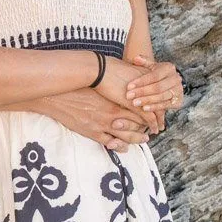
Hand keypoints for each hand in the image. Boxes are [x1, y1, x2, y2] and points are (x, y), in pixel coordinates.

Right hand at [35, 89, 159, 149]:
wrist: (63, 90)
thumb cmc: (85, 80)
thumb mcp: (106, 79)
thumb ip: (121, 80)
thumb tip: (133, 75)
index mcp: (119, 100)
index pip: (143, 110)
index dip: (152, 114)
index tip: (157, 115)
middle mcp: (114, 113)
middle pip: (138, 124)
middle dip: (149, 128)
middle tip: (156, 129)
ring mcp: (104, 124)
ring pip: (127, 135)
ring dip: (137, 138)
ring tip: (144, 140)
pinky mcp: (93, 131)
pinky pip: (110, 142)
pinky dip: (119, 145)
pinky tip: (124, 147)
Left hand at [128, 56, 183, 111]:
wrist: (170, 84)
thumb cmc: (157, 74)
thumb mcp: (151, 66)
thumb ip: (144, 62)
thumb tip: (135, 58)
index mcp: (169, 68)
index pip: (154, 75)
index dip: (141, 81)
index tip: (129, 86)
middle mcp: (176, 79)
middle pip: (158, 87)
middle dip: (142, 92)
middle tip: (129, 96)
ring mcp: (178, 91)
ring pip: (161, 97)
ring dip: (147, 100)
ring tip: (134, 103)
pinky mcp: (178, 101)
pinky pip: (165, 105)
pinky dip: (154, 107)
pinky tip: (144, 109)